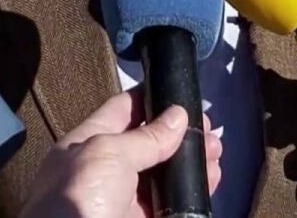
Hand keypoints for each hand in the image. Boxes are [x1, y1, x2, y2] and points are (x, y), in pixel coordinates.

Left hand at [20, 90, 222, 217]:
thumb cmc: (81, 196)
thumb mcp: (109, 154)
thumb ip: (146, 136)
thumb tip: (178, 115)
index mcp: (86, 143)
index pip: (122, 110)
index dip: (152, 98)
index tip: (184, 94)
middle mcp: (107, 169)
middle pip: (149, 142)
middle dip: (181, 133)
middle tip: (209, 127)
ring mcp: (126, 199)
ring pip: (165, 173)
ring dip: (192, 161)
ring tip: (216, 152)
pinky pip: (172, 202)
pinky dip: (193, 191)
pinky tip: (212, 178)